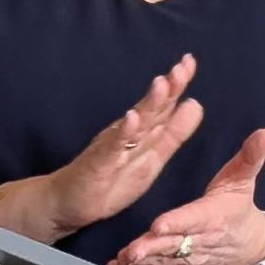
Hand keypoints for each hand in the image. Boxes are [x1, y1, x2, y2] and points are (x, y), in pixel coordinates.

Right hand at [0, 57, 201, 240]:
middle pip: (151, 108)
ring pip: (134, 122)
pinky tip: (132, 119)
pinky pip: (112, 147)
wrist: (70, 202)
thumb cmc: (112, 180)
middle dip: (166, 88)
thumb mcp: (153, 157)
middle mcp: (127, 133)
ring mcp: (112, 146)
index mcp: (143, 132)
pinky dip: (123, 133)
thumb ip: (174, 133)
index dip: (176, 84)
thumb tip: (195, 103)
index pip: (163, 105)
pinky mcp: (99, 164)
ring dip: (148, 103)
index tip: (190, 62)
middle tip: (180, 68)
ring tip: (161, 84)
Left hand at [114, 128, 264, 264]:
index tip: (159, 225)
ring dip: (142, 263)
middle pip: (174, 244)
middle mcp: (200, 240)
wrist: (252, 251)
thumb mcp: (245, 180)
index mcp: (212, 216)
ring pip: (164, 261)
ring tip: (121, 261)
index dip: (176, 222)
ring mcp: (190, 258)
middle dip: (152, 248)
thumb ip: (252, 156)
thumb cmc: (240, 210)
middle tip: (131, 250)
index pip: (193, 218)